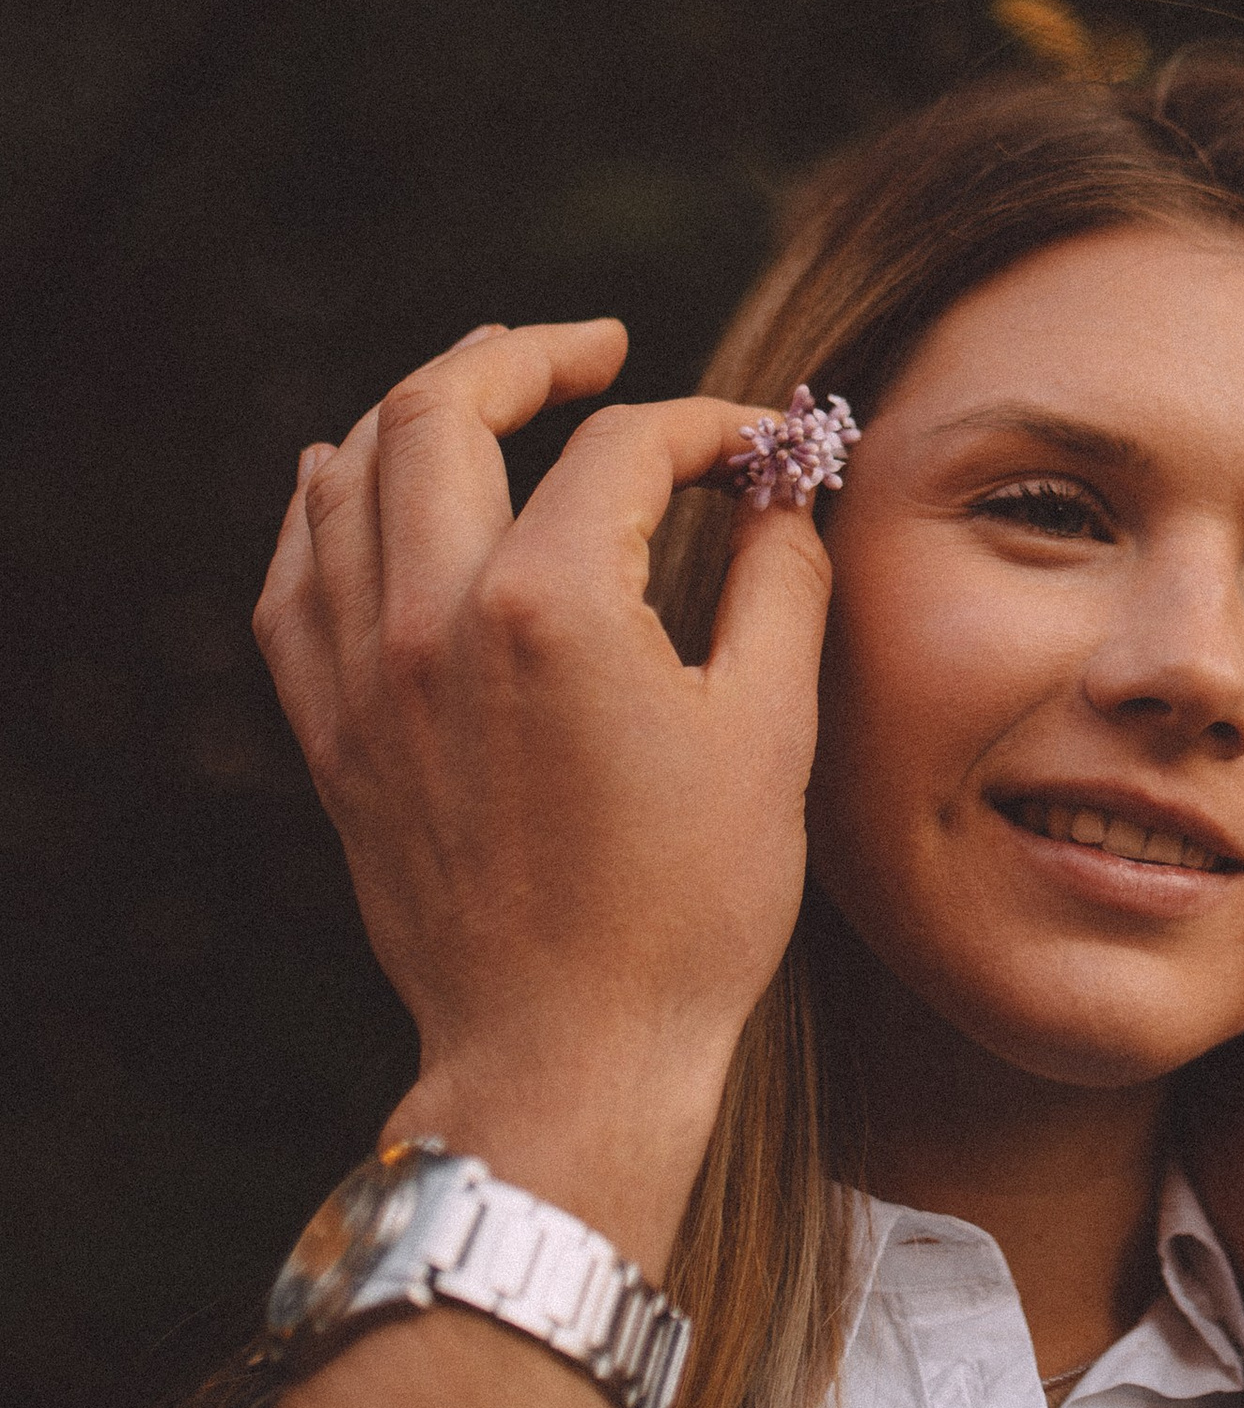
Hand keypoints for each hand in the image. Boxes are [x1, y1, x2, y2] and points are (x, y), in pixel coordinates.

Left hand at [253, 319, 832, 1267]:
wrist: (568, 1057)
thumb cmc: (689, 909)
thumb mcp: (770, 730)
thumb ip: (780, 577)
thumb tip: (785, 486)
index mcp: (551, 606)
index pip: (624, 447)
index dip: (704, 426)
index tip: (755, 450)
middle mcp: (431, 619)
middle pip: (443, 408)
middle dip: (526, 355)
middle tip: (595, 349)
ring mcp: (364, 676)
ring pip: (350, 474)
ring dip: (421, 409)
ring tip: (489, 391)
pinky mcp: (332, 734)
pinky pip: (293, 577)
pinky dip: (326, 507)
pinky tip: (353, 479)